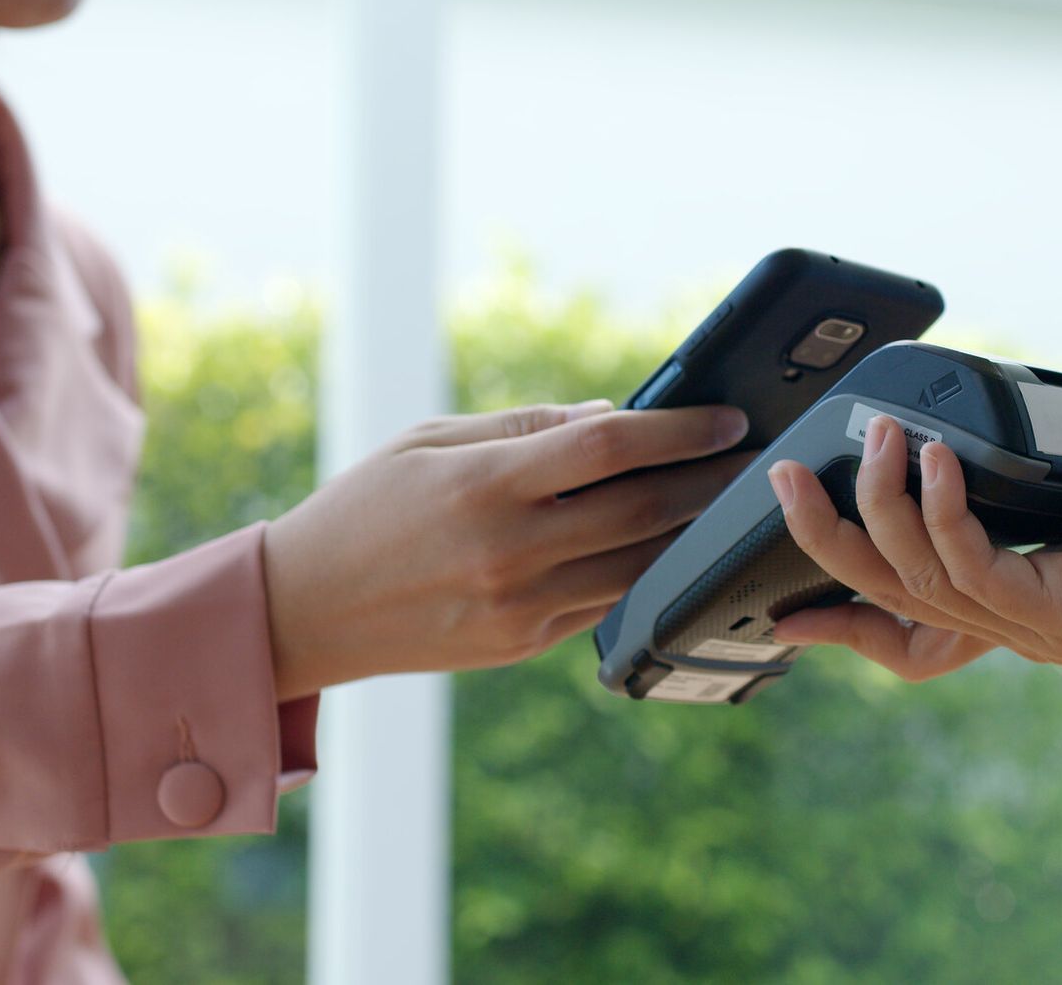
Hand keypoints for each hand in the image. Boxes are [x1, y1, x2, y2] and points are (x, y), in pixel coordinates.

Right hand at [262, 401, 750, 697]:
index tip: (727, 417)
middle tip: (756, 458)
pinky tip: (672, 544)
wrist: (305, 611)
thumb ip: (524, 426)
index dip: (679, 429)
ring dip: (693, 532)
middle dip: (709, 480)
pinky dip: (644, 570)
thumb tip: (611, 416)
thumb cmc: (364, 508)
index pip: (608, 447)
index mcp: (483, 484)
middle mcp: (510, 549)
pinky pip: (604, 601)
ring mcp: (521, 606)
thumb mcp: (428, 440)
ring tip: (731, 501)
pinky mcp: (524, 644)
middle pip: (642, 509)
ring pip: (637, 564)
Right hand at [766, 420, 1061, 680]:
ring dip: (881, 499)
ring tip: (875, 435)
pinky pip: (972, 566)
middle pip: (884, 597)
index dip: (837, 624)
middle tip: (783, 476)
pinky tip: (936, 456)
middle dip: (821, 537)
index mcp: (1013, 607)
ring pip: (916, 577)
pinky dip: (942, 507)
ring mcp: (1039, 631)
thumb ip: (1002, 485)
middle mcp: (1018, 632)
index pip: (903, 639)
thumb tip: (938, 445)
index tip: (778, 610)